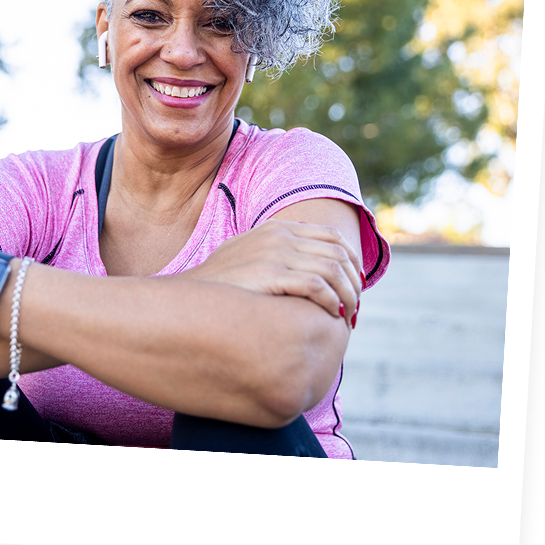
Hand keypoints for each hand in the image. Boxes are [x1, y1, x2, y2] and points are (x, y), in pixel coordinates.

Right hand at [183, 220, 362, 327]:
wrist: (189, 294)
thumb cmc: (221, 285)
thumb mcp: (248, 257)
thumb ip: (276, 254)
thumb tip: (308, 270)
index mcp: (277, 229)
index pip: (332, 237)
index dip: (351, 261)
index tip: (355, 285)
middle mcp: (279, 236)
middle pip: (338, 253)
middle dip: (354, 281)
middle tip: (355, 306)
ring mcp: (275, 253)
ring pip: (332, 270)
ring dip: (347, 295)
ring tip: (347, 315)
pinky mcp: (270, 274)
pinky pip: (316, 285)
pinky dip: (331, 301)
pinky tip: (331, 315)